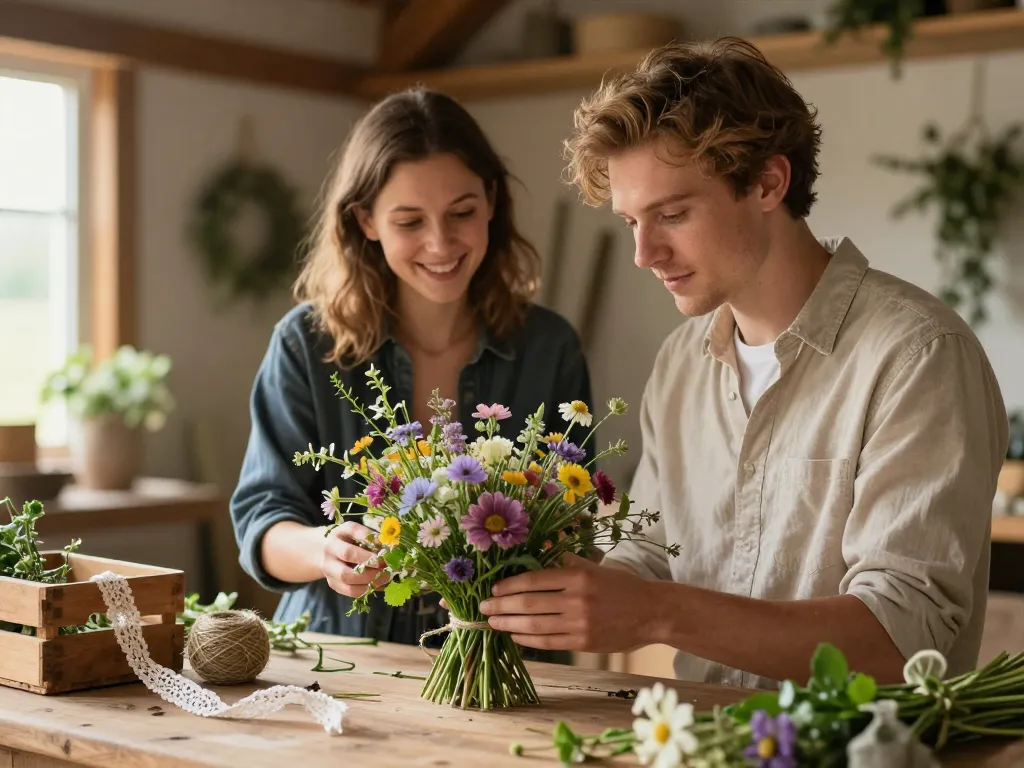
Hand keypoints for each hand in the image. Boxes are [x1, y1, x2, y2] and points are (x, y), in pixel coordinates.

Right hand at [320, 521, 388, 597]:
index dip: (371, 539)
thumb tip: (391, 548)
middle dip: (370, 564)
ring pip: (347, 578)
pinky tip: (378, 585)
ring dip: (369, 579)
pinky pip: (349, 591)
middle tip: (386, 566)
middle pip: (347, 555)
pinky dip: (366, 590)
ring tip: (385, 577)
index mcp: (339, 532)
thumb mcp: (357, 532)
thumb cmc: (347, 539)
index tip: (386, 550)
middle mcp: (330, 549)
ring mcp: (328, 568)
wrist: (323, 549)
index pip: (354, 532)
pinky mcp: (332, 583)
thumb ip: (371, 538)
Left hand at [478, 554, 654, 653]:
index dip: (509, 585)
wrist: (652, 612)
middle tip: (483, 606)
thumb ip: (565, 561)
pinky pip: (548, 642)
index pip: (534, 580)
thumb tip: (536, 549)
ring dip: (508, 624)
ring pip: (534, 626)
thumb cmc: (621, 586)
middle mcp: (576, 600)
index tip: (493, 588)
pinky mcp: (583, 643)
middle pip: (528, 604)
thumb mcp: (594, 566)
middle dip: (501, 605)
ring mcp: (579, 624)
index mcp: (578, 576)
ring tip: (492, 622)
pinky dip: (527, 639)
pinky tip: (515, 635)